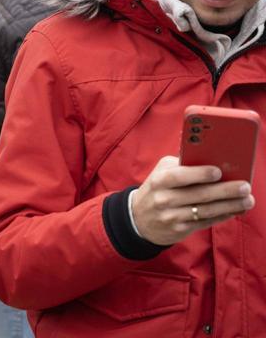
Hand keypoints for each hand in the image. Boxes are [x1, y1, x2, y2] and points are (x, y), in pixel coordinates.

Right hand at [130, 155, 254, 244]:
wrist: (139, 218)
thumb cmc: (157, 188)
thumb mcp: (161, 172)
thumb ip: (181, 165)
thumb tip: (211, 157)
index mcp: (159, 180)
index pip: (179, 176)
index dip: (199, 173)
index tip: (218, 171)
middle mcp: (164, 198)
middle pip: (199, 194)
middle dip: (225, 190)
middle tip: (245, 186)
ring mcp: (171, 216)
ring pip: (206, 210)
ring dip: (230, 205)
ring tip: (248, 200)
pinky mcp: (179, 229)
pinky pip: (205, 222)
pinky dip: (223, 216)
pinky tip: (236, 210)